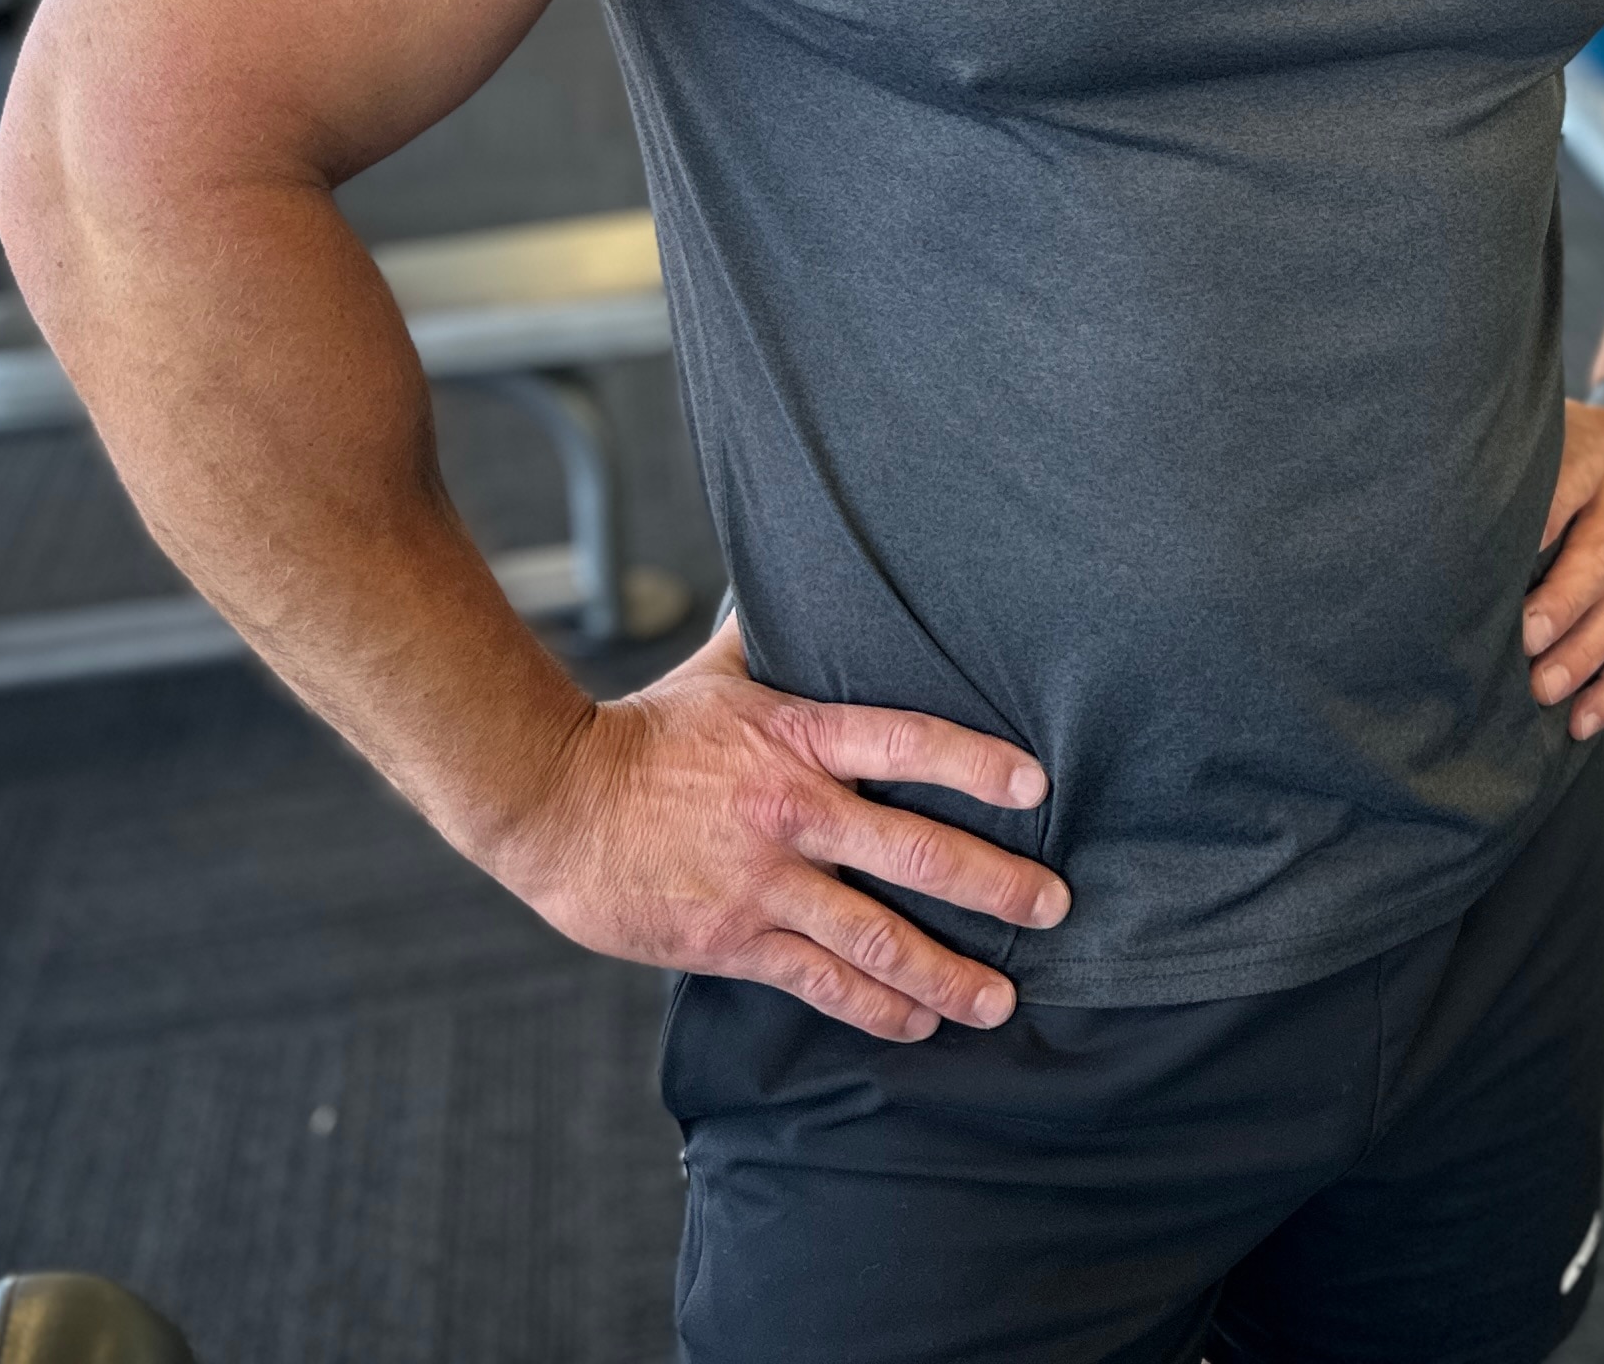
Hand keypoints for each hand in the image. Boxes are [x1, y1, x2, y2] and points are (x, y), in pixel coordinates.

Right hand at [480, 618, 1066, 1040]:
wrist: (551, 803)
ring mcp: (763, 884)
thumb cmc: (644, 734)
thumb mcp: (720, 674)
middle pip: (915, 854)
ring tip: (1001, 999)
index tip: (1037, 787)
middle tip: (1053, 907)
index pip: (907, 742)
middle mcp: (791, 813)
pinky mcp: (732, 940)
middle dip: (995, 886)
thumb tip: (822, 579)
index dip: (977, 765)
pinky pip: (820, 982)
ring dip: (949, 974)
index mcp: (796, 738)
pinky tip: (918, 1023)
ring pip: (878, 939)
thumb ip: (781, 639)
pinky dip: (876, 1007)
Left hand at [1524, 397, 1603, 740]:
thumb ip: (1511, 470)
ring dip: (1585, 655)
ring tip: (1545, 690)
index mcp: (1593, 459)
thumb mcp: (1549, 436)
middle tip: (1524, 642)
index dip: (1536, 531)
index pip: (1565, 492)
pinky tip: (1584, 718)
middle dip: (1562, 606)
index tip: (1497, 570)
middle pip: (1600, 560)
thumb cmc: (1575, 451)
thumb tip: (1434, 518)